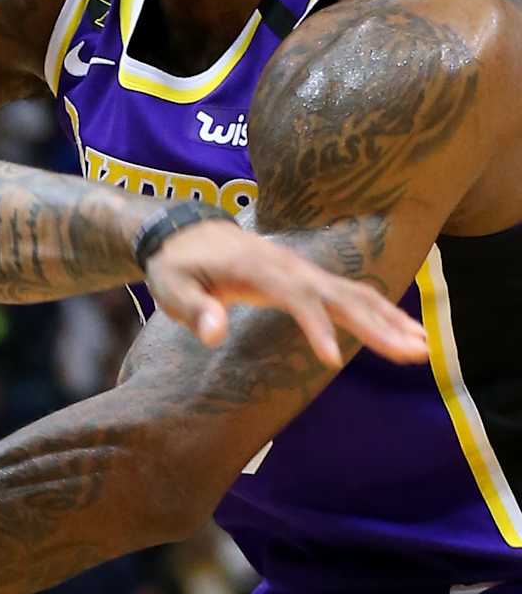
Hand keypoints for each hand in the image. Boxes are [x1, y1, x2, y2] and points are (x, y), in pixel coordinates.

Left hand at [142, 219, 426, 367]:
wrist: (183, 232)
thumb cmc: (176, 265)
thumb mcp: (170, 287)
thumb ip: (194, 310)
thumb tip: (213, 335)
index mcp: (257, 268)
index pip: (296, 298)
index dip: (316, 328)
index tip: (332, 361)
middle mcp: (289, 266)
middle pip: (339, 296)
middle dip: (377, 325)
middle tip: (413, 353)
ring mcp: (302, 270)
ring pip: (354, 294)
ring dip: (389, 320)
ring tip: (422, 347)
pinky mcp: (307, 278)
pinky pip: (350, 294)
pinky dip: (380, 312)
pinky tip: (404, 331)